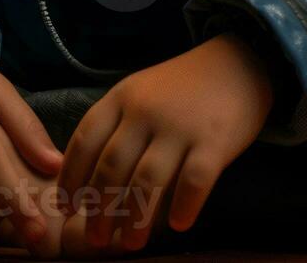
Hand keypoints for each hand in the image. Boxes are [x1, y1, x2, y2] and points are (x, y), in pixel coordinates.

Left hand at [56, 33, 276, 252]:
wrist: (238, 63)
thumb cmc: (182, 86)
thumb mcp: (140, 91)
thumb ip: (115, 125)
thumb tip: (84, 175)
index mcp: (122, 97)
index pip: (85, 141)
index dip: (72, 178)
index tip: (68, 208)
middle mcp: (146, 111)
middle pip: (112, 167)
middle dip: (100, 208)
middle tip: (97, 239)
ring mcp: (180, 126)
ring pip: (148, 181)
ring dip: (136, 218)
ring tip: (131, 243)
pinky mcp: (215, 141)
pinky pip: (194, 181)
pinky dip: (184, 206)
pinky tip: (178, 225)